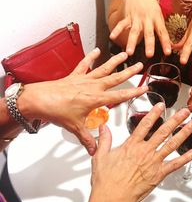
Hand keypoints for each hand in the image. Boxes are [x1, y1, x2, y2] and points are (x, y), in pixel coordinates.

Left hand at [19, 49, 146, 155]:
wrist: (37, 100)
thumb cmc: (56, 111)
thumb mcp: (75, 127)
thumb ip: (87, 139)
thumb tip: (95, 150)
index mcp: (95, 99)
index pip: (119, 96)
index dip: (133, 93)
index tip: (144, 88)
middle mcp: (92, 87)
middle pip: (115, 78)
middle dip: (129, 72)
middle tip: (139, 66)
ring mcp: (83, 79)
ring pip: (103, 68)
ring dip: (114, 61)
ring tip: (124, 55)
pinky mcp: (74, 76)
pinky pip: (84, 65)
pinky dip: (90, 57)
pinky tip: (96, 51)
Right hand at [91, 104, 191, 201]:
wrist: (112, 198)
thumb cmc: (106, 180)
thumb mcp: (100, 156)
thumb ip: (105, 140)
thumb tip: (104, 127)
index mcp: (132, 145)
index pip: (145, 124)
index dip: (154, 113)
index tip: (161, 105)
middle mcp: (145, 151)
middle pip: (163, 131)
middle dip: (176, 119)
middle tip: (185, 111)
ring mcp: (154, 162)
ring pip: (172, 144)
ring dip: (183, 133)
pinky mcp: (159, 174)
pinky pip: (175, 164)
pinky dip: (186, 158)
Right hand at [109, 0, 171, 57]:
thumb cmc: (150, 3)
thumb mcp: (159, 14)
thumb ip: (161, 28)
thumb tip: (169, 43)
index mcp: (156, 18)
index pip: (162, 32)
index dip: (165, 42)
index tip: (167, 52)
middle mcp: (146, 19)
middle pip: (148, 33)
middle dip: (149, 44)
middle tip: (149, 55)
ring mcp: (136, 18)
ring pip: (134, 31)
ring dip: (131, 42)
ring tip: (129, 52)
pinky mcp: (127, 16)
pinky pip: (121, 24)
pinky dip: (116, 30)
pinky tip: (112, 37)